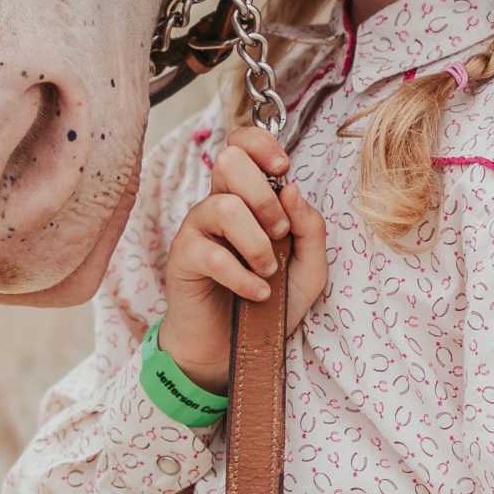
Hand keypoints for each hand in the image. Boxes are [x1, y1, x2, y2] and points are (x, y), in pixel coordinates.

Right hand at [159, 126, 327, 392]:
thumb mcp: (308, 268)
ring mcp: (197, 229)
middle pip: (228, 159)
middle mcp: (218, 203)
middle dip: (264, 195)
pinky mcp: (183, 259)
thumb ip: (310, 228)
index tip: (283, 168)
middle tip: (279, 232)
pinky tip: (257, 294)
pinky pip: (213, 254)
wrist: (234, 351)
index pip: (241, 142)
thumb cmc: (270, 302)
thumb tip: (292, 189)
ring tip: (268, 270)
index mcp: (246, 195)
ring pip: (225, 206)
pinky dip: (244, 277)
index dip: (261, 142)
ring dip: (257, 242)